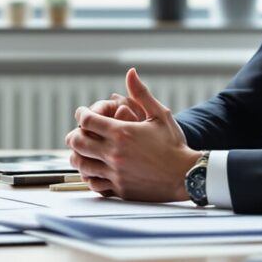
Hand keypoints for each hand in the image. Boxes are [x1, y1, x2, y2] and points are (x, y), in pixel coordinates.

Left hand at [64, 68, 197, 200]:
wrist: (187, 175)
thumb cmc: (174, 144)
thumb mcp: (160, 114)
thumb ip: (141, 93)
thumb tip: (130, 72)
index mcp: (122, 133)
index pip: (87, 121)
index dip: (81, 114)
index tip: (83, 113)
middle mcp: (115, 153)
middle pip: (77, 142)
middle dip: (74, 135)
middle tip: (77, 133)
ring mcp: (116, 173)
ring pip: (82, 165)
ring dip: (78, 156)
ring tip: (82, 151)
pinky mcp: (120, 189)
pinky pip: (94, 184)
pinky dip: (89, 176)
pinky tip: (94, 170)